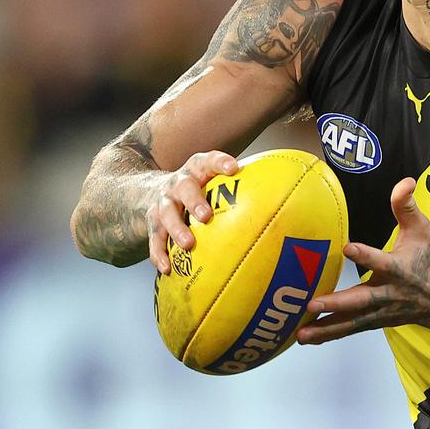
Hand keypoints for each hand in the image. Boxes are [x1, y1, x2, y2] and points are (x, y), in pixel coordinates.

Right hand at [148, 150, 237, 273]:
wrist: (148, 191)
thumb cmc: (197, 189)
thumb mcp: (212, 181)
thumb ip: (240, 188)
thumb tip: (282, 203)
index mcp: (197, 169)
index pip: (208, 160)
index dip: (220, 162)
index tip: (234, 169)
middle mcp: (177, 183)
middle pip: (184, 186)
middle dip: (195, 200)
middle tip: (206, 216)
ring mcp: (163, 202)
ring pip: (166, 213)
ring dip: (177, 228)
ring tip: (188, 244)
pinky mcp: (151, 222)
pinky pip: (154, 239)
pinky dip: (159, 253)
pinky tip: (167, 268)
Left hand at [296, 177, 429, 344]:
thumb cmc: (428, 260)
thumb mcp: (422, 231)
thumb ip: (408, 207)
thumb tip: (406, 180)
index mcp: (399, 269)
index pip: (381, 262)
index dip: (366, 256)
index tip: (347, 248)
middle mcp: (388, 294)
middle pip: (361, 300)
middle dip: (337, 304)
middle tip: (312, 304)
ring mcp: (379, 312)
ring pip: (351, 322)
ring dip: (326, 328)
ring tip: (300, 334)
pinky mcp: (373, 321)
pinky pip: (348, 330)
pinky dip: (328, 334)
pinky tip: (305, 338)